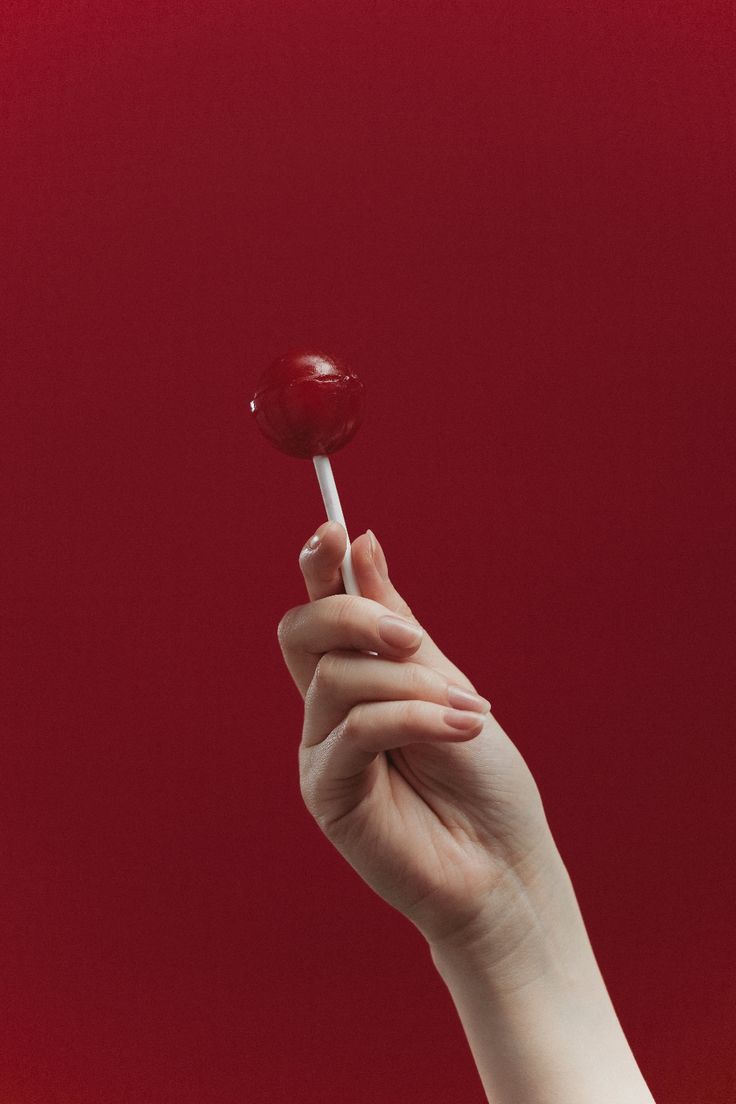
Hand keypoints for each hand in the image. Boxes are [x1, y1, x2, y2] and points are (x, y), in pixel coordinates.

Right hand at [277, 522, 557, 950]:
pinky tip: (461, 729)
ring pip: (336, 677)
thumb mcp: (445, 682)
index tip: (333, 529)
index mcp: (357, 681)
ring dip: (411, 683)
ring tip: (466, 711)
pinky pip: (355, 728)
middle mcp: (328, 712)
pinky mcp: (326, 792)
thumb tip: (361, 542)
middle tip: (414, 637)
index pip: (319, 613)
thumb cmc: (483, 779)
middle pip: (300, 632)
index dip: (316, 567)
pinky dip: (413, 717)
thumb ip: (396, 622)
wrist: (505, 865)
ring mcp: (322, 752)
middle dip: (352, 615)